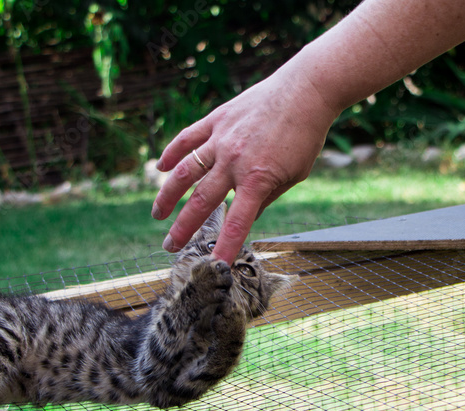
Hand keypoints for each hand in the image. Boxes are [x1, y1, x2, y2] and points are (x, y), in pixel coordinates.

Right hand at [152, 63, 340, 263]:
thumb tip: (247, 217)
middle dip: (184, 228)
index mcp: (257, 180)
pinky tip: (160, 167)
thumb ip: (267, 196)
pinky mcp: (217, 119)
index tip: (214, 266)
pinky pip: (188, 138)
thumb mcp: (294, 175)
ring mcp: (222, 139)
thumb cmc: (305, 136)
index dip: (224, 246)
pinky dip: (172, 153)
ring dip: (167, 195)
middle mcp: (234, 161)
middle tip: (170, 246)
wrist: (306, 90)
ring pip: (185, 171)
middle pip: (201, 202)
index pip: (236, 222)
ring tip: (158, 214)